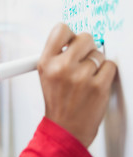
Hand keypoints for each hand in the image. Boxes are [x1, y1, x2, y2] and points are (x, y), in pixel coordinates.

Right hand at [37, 23, 116, 146]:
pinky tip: (95, 82)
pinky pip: (110, 65)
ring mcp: (81, 76)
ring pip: (99, 53)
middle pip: (85, 37)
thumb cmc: (58, 101)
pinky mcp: (98, 86)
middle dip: (87, 47)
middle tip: (83, 59)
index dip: (70, 34)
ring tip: (86, 76)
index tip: (72, 40)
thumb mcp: (46, 74)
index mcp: (46, 62)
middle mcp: (61, 67)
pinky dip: (106, 72)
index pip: (61, 30)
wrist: (66, 127)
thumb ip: (56, 54)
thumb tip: (73, 37)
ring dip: (96, 63)